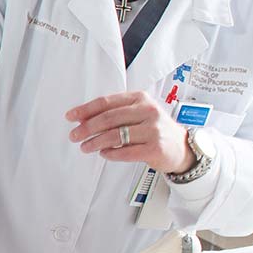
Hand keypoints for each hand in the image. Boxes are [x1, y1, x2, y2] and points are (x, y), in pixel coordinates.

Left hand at [67, 91, 192, 173]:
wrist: (182, 147)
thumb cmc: (155, 129)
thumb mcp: (138, 114)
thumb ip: (114, 114)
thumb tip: (83, 119)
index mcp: (140, 98)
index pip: (107, 102)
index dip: (86, 109)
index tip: (71, 116)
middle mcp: (148, 111)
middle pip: (109, 118)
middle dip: (87, 127)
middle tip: (74, 135)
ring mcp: (153, 130)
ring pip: (115, 135)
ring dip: (95, 142)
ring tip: (85, 147)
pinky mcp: (155, 148)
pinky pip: (126, 152)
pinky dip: (111, 153)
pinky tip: (103, 154)